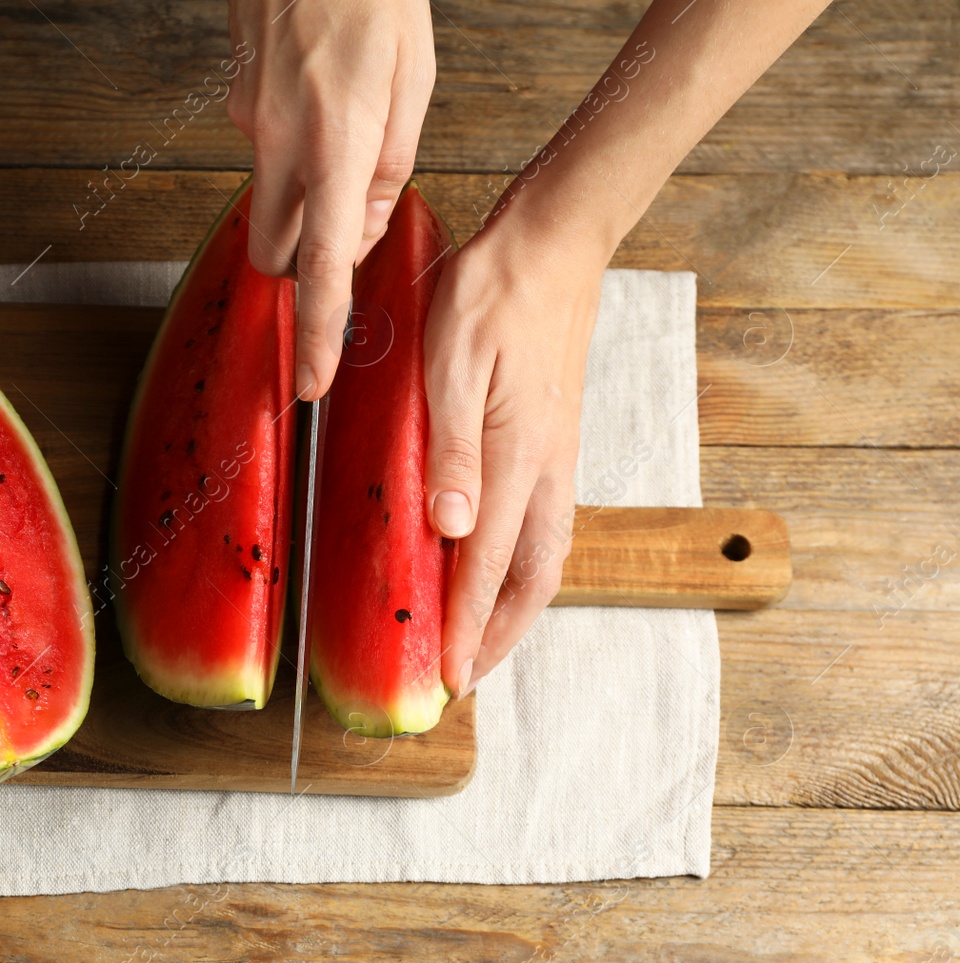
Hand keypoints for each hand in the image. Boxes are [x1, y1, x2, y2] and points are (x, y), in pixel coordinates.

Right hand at [226, 0, 434, 398]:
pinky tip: (317, 104)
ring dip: (297, 205)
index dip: (319, 332)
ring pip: (265, 204)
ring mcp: (248, 123)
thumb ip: (386, 170)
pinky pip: (261, 155)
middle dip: (301, 263)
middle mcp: (278, 142)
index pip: (321, 266)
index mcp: (333, 144)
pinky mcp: (236, 102)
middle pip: (273, 252)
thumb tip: (362, 230)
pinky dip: (290, 154)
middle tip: (343, 227)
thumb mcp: (410, 84)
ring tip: (337, 144)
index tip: (314, 379)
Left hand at [422, 204, 609, 695]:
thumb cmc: (492, 293)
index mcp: (517, 457)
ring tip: (484, 638)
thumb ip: (452, 448)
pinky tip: (498, 564)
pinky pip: (545, 523)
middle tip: (467, 676)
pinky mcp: (554, 439)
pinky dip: (523, 564)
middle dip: (500, 634)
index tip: (449, 675)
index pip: (487, 565)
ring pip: (545, 554)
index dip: (467, 625)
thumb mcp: (453, 363)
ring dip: (516, 605)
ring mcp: (556, 455)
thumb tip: (453, 530)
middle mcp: (545, 468)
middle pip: (532, 577)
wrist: (553, 242)